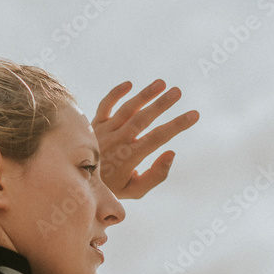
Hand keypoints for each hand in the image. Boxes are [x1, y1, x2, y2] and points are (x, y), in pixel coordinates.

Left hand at [91, 79, 199, 198]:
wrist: (78, 183)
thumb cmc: (112, 187)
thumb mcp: (135, 189)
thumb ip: (156, 175)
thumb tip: (171, 152)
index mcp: (128, 158)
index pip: (157, 138)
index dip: (177, 125)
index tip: (194, 114)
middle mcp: (115, 141)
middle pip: (142, 119)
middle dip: (161, 105)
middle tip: (178, 92)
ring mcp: (103, 131)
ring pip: (126, 109)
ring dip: (144, 95)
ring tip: (162, 83)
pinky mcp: (93, 124)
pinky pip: (104, 105)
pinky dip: (115, 94)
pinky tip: (130, 84)